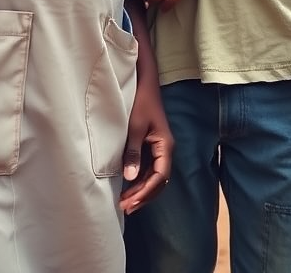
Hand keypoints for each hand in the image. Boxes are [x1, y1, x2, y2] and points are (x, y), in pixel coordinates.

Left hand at [120, 74, 173, 213]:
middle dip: (143, 195)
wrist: (144, 84)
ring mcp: (158, 149)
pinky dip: (139, 180)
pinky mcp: (151, 146)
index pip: (160, 176)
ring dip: (141, 190)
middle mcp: (165, 150)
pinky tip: (128, 187)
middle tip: (125, 207)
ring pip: (153, 176)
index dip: (145, 191)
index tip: (130, 202)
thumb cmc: (141, 102)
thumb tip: (130, 178)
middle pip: (158, 180)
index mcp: (165, 146)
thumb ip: (133, 152)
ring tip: (125, 202)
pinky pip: (148, 169)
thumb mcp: (135, 127)